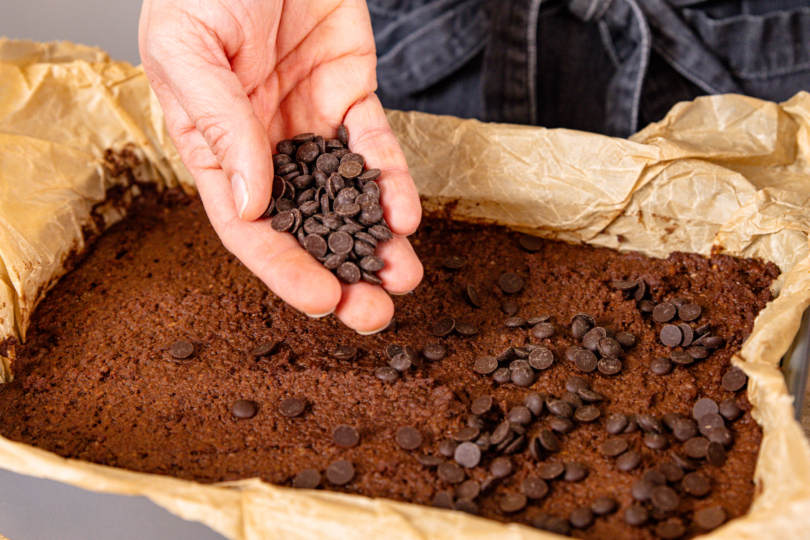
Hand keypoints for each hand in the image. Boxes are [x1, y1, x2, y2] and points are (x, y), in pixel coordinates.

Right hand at [139, 0, 422, 332]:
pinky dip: (392, 184)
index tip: (320, 302)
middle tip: (372, 314)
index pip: (248, 226)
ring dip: (375, 243)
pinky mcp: (351, 98)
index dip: (284, 269)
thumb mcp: (191, 46)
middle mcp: (265, 146)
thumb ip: (221, 123)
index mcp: (215, 146)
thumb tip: (253, 206)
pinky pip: (375, 149)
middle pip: (304, 227)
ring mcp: (310, 125)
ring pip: (347, 199)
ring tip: (402, 278)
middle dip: (339, 274)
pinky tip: (405, 215)